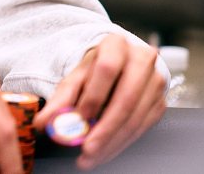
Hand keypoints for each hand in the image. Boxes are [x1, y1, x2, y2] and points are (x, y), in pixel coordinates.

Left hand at [33, 33, 165, 169]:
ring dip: (112, 143)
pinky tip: (104, 152)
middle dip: (105, 129)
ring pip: (135, 118)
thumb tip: (43, 123)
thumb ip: (59, 100)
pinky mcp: (160, 102)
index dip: (93, 96)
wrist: (118, 65)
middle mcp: (141, 59)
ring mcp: (155, 82)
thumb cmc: (94, 70)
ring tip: (90, 157)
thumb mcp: (75, 78)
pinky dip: (121, 143)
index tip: (79, 119)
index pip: (107, 68)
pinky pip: (142, 128)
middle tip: (87, 149)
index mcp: (116, 45)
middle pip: (126, 98)